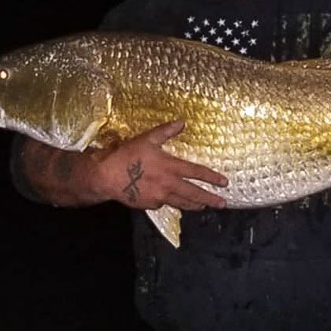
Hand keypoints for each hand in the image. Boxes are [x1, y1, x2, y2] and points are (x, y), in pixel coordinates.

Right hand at [92, 120, 227, 210]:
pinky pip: (164, 204)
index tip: (224, 183)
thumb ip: (166, 131)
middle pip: (194, 193)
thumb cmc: (127, 155)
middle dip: (210, 199)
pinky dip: (171, 203)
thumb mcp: (147, 138)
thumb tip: (182, 122)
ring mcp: (159, 197)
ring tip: (204, 207)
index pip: (197, 173)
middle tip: (223, 204)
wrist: (106, 176)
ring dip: (195, 205)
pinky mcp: (149, 205)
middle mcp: (168, 184)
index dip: (212, 178)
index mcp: (170, 167)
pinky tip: (174, 203)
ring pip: (182, 203)